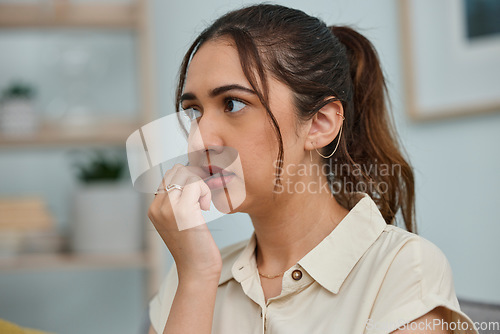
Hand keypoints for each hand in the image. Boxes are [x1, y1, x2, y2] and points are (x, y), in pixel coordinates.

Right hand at [148, 164, 221, 281]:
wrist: (196, 270)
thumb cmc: (194, 247)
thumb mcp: (179, 222)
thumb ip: (177, 202)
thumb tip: (188, 176)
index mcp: (154, 209)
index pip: (169, 176)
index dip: (187, 178)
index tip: (198, 193)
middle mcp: (157, 207)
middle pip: (176, 170)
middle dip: (194, 178)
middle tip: (202, 197)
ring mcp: (168, 208)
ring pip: (186, 174)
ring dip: (201, 185)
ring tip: (203, 204)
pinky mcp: (183, 211)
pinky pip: (196, 184)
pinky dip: (205, 192)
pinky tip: (206, 208)